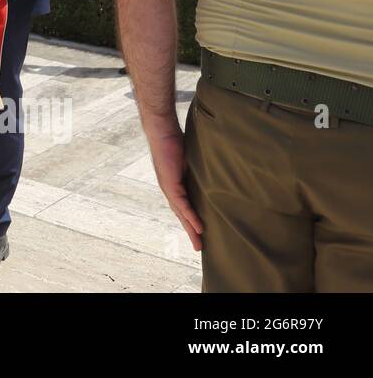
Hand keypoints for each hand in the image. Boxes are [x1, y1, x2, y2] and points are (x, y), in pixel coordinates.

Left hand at [146, 123, 203, 250]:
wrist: (162, 130)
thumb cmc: (176, 140)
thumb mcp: (191, 160)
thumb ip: (199, 169)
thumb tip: (216, 172)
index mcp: (176, 184)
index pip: (184, 206)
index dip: (191, 220)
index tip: (200, 232)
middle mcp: (170, 188)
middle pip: (181, 214)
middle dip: (190, 231)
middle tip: (198, 247)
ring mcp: (169, 187)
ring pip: (181, 213)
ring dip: (190, 228)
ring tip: (199, 243)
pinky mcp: (170, 183)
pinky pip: (181, 203)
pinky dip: (190, 216)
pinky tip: (197, 227)